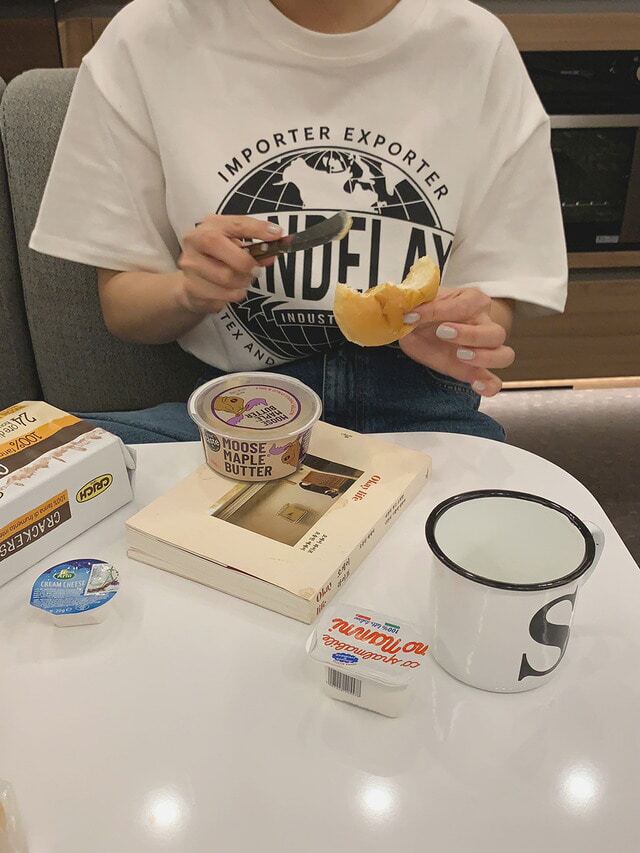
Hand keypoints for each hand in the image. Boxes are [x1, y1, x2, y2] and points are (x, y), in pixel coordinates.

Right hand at [176, 215, 281, 313]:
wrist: (190, 282)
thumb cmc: (216, 260)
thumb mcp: (235, 247)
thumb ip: (255, 249)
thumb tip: (273, 254)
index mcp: (210, 225)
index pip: (237, 224)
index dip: (258, 229)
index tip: (277, 235)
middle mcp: (195, 240)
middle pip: (226, 251)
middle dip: (247, 263)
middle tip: (255, 271)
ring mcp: (190, 264)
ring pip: (227, 277)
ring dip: (241, 283)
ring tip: (240, 281)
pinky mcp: (190, 287)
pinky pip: (222, 295)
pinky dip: (232, 295)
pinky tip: (227, 291)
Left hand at [399, 288, 514, 395]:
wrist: (418, 330)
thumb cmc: (425, 313)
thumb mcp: (418, 304)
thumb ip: (418, 305)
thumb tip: (409, 311)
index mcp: (472, 300)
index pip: (466, 305)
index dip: (439, 310)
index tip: (412, 316)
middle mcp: (484, 323)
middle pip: (495, 332)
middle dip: (471, 335)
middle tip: (442, 333)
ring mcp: (483, 349)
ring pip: (504, 355)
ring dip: (485, 358)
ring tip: (460, 356)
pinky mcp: (475, 371)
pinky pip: (494, 381)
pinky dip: (489, 385)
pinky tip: (475, 385)